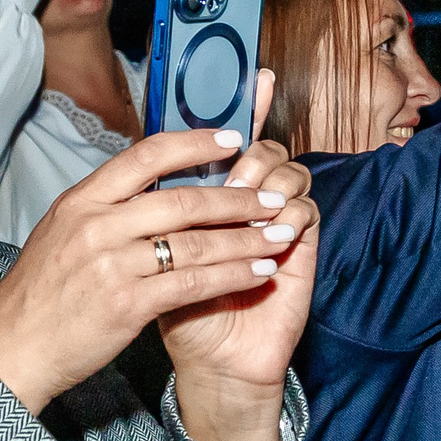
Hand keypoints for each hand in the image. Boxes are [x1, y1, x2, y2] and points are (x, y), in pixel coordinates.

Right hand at [0, 118, 308, 421]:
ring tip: (281, 235)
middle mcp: (97, 225)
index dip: (195, 143)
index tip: (234, 139)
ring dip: (247, 239)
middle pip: (183, 200)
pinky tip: (259, 273)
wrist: (11, 350)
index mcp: (81, 201)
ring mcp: (112, 264)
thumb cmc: (38, 296)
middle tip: (274, 197)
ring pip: (197, 243)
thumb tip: (149, 189)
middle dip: (238, 198)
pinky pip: (195, 283)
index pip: (146, 155)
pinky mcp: (128, 304)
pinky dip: (234, 276)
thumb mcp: (60, 235)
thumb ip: (103, 211)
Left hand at [160, 72, 316, 440]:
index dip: (241, 108)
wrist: (208, 364)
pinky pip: (304, 210)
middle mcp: (246, 203)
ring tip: (248, 201)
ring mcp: (275, 224)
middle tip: (234, 165)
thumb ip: (150, 210)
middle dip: (246, 152)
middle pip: (259, 149)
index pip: (227, 142)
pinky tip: (274, 228)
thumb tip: (135, 162)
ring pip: (286, 171)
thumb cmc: (172, 309)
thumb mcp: (145, 253)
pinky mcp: (300, 251)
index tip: (253, 76)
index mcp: (209, 196)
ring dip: (265, 180)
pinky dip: (288, 212)